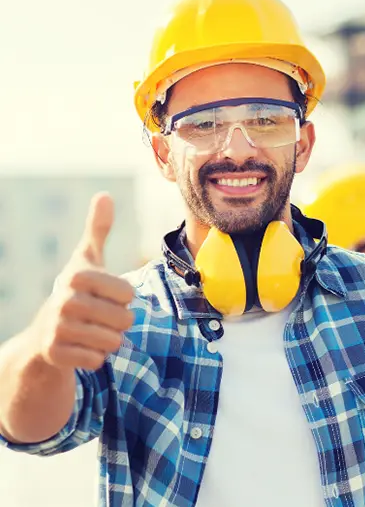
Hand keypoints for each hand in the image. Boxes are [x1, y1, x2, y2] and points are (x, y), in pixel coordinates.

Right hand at [30, 193, 134, 370]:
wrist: (45, 330)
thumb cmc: (77, 290)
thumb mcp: (87, 259)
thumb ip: (98, 229)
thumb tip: (105, 195)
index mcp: (77, 275)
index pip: (128, 293)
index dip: (123, 298)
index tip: (106, 295)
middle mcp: (65, 300)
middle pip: (124, 319)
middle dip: (119, 322)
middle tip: (100, 316)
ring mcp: (57, 328)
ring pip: (113, 342)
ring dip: (108, 340)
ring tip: (91, 330)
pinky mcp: (54, 354)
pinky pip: (97, 360)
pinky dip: (95, 357)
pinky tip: (82, 347)